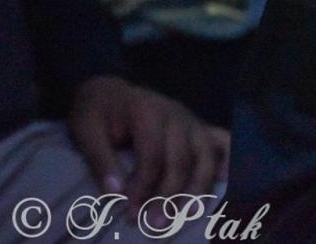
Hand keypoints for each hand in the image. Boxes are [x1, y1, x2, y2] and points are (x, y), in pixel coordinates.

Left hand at [67, 75, 229, 206]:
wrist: (110, 91)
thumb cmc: (96, 112)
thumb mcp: (86, 131)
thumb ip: (100, 160)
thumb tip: (116, 194)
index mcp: (148, 112)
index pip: (153, 155)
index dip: (144, 186)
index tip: (131, 213)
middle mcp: (177, 115)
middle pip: (183, 159)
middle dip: (170, 195)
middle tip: (154, 224)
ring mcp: (192, 121)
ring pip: (206, 156)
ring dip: (197, 189)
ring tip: (184, 216)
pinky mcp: (199, 128)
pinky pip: (223, 142)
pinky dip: (230, 161)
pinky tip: (228, 181)